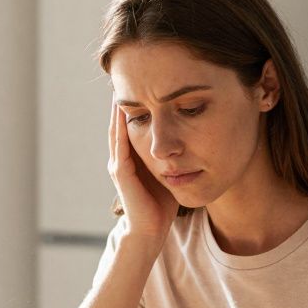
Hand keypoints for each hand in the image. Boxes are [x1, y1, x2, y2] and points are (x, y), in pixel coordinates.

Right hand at [107, 96, 178, 241]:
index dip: (134, 105)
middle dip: (124, 100)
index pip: (131, 125)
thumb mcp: (169, 172)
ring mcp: (119, 165)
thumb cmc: (161, 205)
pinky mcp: (121, 173)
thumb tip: (191, 138)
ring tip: (121, 86)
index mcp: (132, 157)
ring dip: (118, 109)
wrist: (150, 232)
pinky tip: (123, 111)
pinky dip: (120, 127)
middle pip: (120, 122)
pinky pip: (120, 144)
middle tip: (127, 75)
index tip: (142, 83)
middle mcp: (121, 158)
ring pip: (116, 130)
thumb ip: (173, 156)